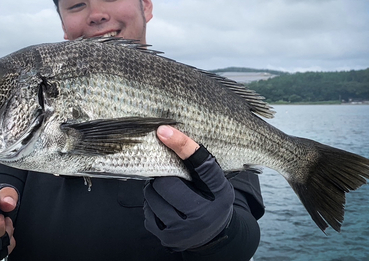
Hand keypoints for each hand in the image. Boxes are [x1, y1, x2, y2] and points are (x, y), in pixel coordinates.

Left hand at [143, 126, 234, 250]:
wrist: (213, 234)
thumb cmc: (210, 198)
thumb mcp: (213, 180)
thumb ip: (197, 161)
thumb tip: (165, 133)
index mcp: (220, 193)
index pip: (201, 164)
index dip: (182, 145)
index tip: (163, 130)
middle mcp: (204, 214)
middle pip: (166, 183)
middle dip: (163, 177)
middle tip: (170, 179)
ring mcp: (185, 230)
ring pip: (152, 196)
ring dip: (155, 190)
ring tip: (169, 194)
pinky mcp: (168, 238)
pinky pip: (148, 211)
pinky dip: (152, 205)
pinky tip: (166, 207)